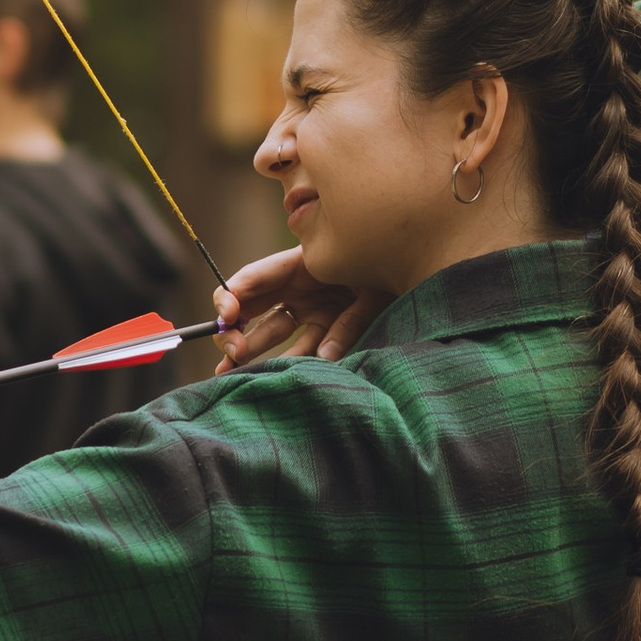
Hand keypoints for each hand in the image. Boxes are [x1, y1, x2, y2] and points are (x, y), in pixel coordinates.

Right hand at [214, 246, 379, 371]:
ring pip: (271, 332)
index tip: (225, 319)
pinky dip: (292, 363)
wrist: (415, 270)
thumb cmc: (392, 271)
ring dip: (252, 352)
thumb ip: (349, 323)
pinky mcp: (326, 326)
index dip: (230, 297)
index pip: (252, 278)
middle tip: (232, 354)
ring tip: (233, 375)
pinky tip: (277, 377)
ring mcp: (310, 307)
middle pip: (252, 307)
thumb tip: (324, 357)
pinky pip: (303, 346)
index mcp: (298, 264)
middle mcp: (298, 286)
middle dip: (233, 330)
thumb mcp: (374, 291)